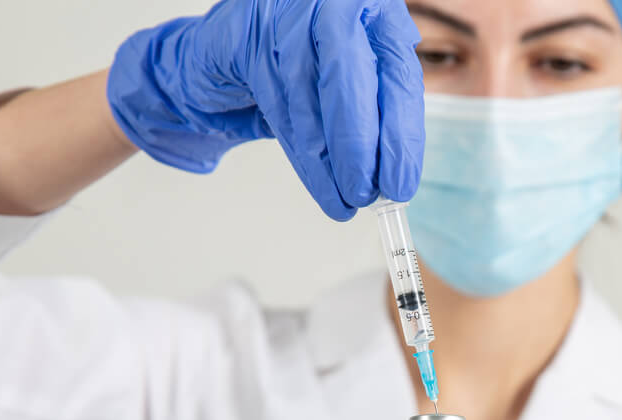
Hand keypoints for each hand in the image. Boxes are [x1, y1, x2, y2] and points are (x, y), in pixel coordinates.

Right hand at [107, 0, 423, 219]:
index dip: (401, 134)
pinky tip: (317, 179)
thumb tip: (396, 172)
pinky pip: (276, 100)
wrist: (220, 58)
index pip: (397, 74)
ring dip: (328, 158)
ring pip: (312, 95)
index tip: (400, 181)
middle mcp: (333, 3)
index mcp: (372, 10)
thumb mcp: (347, 86)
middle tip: (366, 193)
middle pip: (353, 78)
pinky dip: (299, 148)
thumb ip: (375, 111)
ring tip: (343, 198)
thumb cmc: (295, 73)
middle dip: (361, 146)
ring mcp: (286, 12)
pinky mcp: (245, 34)